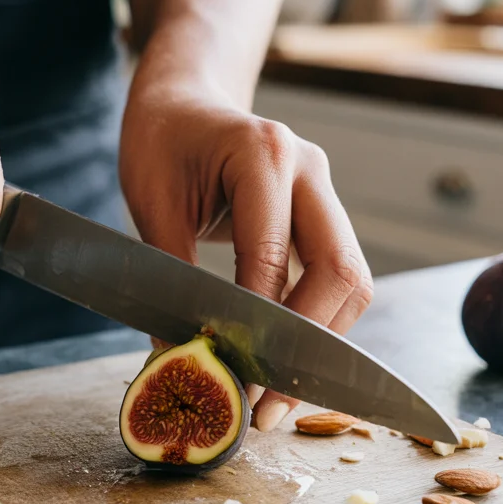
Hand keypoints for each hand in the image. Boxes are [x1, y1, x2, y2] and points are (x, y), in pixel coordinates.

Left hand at [119, 83, 372, 431]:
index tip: (236, 382)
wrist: (185, 99)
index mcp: (264, 155)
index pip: (272, 259)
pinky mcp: (321, 213)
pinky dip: (317, 321)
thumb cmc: (161, 141)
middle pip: (342, 272)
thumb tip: (180, 362)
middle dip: (312, 345)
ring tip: (279, 396)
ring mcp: (322, 190)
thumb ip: (169, 280)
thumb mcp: (151, 204)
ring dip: (323, 341)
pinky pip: (335, 274)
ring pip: (351, 279)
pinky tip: (285, 360)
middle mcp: (308, 170)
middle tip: (271, 403)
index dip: (258, 329)